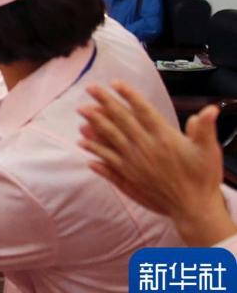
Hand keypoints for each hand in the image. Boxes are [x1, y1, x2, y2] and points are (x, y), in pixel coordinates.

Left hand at [78, 81, 236, 246]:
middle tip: (90, 88)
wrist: (194, 209)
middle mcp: (145, 148)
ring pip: (110, 139)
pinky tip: (82, 145)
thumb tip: (210, 109)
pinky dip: (94, 153)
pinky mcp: (128, 178)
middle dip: (105, 103)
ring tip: (81, 111)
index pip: (143, 112)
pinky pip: (107, 162)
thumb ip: (204, 130)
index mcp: (164, 138)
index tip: (115, 83)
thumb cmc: (203, 178)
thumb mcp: (208, 152)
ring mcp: (133, 164)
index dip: (129, 96)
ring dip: (94, 124)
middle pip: (121, 121)